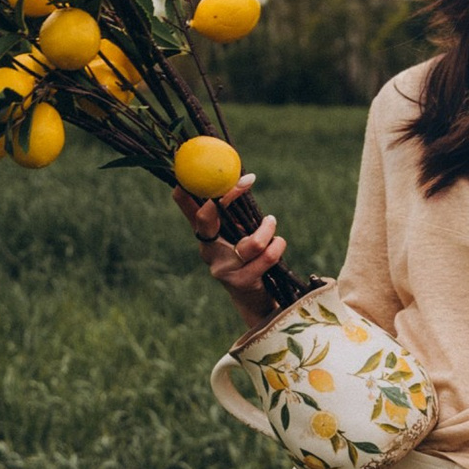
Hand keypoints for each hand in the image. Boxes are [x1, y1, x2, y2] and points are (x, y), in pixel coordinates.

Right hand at [176, 173, 287, 316]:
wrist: (252, 299)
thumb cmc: (244, 258)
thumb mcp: (232, 232)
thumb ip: (223, 211)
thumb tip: (221, 177)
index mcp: (204, 235)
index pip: (189, 207)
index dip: (191, 187)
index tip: (204, 169)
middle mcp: (207, 251)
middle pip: (206, 218)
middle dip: (227, 195)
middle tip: (246, 180)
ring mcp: (222, 268)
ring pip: (250, 243)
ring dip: (267, 229)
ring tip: (271, 222)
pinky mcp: (241, 282)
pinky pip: (266, 257)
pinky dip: (277, 245)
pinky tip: (278, 242)